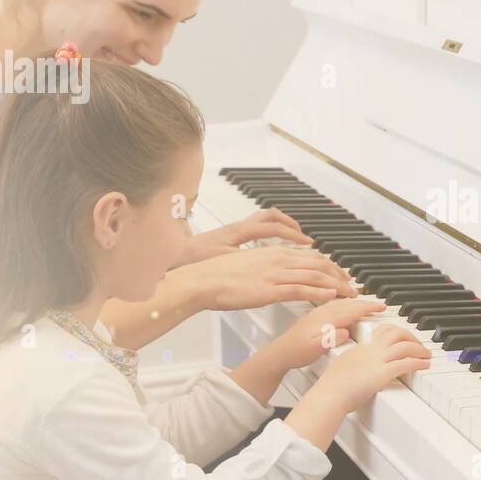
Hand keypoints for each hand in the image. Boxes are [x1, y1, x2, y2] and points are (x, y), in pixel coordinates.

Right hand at [171, 246, 356, 311]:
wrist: (203, 280)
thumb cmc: (220, 276)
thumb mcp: (250, 265)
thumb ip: (267, 267)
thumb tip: (278, 274)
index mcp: (274, 253)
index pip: (311, 256)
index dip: (330, 265)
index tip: (341, 274)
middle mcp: (278, 260)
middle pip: (319, 264)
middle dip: (339, 275)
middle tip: (352, 285)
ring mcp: (275, 274)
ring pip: (314, 276)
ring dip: (336, 285)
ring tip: (349, 293)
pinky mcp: (269, 289)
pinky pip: (300, 289)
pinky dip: (318, 292)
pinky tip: (330, 296)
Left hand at [174, 209, 312, 266]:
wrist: (173, 259)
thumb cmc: (194, 260)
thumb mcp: (225, 261)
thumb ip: (248, 261)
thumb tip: (269, 263)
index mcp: (240, 231)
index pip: (274, 227)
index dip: (294, 235)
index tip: (307, 243)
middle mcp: (238, 226)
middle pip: (271, 216)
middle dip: (290, 225)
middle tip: (303, 237)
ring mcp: (233, 230)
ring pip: (262, 219)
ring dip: (279, 225)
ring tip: (290, 236)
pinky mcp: (228, 236)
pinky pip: (254, 228)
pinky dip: (267, 232)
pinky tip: (268, 245)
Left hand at [269, 299, 386, 369]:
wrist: (280, 353)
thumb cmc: (296, 353)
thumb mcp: (316, 349)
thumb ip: (332, 338)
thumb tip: (345, 331)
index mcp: (325, 319)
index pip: (352, 309)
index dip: (368, 307)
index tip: (381, 306)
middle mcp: (322, 312)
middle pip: (348, 302)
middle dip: (365, 301)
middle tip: (379, 304)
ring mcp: (317, 313)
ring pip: (341, 301)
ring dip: (355, 300)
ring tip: (366, 302)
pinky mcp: (314, 316)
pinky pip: (333, 303)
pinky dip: (344, 301)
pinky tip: (344, 304)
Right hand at [311, 325, 430, 411]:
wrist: (330, 394)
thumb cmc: (333, 387)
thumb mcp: (344, 368)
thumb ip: (356, 365)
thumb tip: (361, 372)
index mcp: (361, 348)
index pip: (382, 331)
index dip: (396, 332)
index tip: (403, 337)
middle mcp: (371, 350)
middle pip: (397, 333)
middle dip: (411, 337)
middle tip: (419, 345)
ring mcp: (377, 360)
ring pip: (404, 346)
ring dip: (419, 349)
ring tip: (427, 355)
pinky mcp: (383, 373)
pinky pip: (406, 363)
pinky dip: (418, 362)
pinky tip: (424, 365)